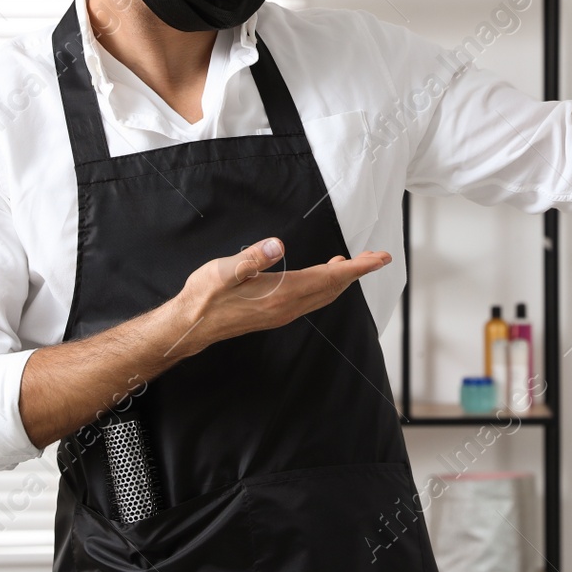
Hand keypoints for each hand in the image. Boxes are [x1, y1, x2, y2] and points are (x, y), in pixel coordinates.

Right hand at [167, 237, 391, 357]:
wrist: (190, 325)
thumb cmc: (205, 296)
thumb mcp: (225, 271)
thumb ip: (253, 258)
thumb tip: (277, 245)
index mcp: (281, 294)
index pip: (329, 278)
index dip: (358, 267)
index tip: (380, 258)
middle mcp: (288, 307)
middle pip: (332, 288)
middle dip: (357, 272)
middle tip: (375, 257)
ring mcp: (283, 314)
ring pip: (323, 295)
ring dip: (341, 279)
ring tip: (352, 263)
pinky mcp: (276, 315)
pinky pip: (311, 300)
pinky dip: (325, 286)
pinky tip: (321, 276)